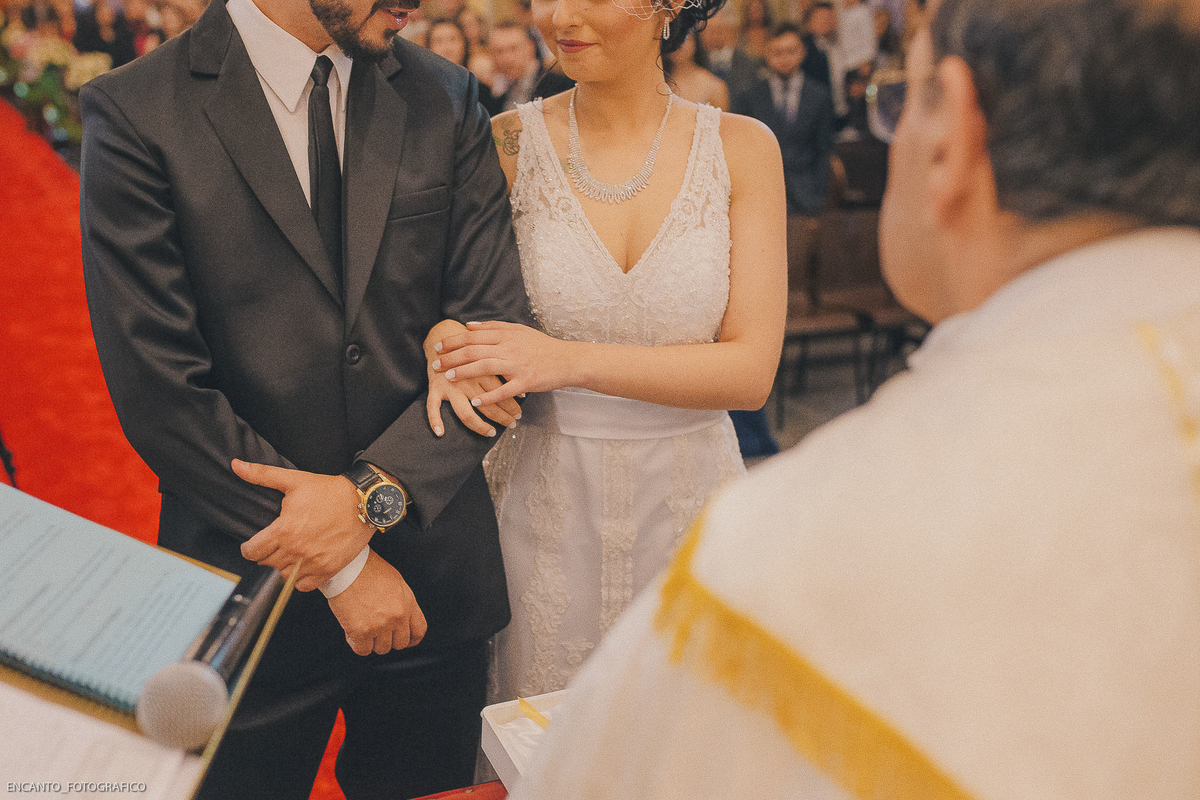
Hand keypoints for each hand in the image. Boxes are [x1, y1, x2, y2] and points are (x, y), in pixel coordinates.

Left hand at [234, 459, 374, 590]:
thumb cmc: (330, 491)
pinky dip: (299, 580)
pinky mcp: (328, 570)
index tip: (254, 544)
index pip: (252, 552)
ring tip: (287, 554)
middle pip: (266, 565)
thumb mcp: (295, 480)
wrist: (364, 503)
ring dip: (281, 567)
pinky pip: (303, 586)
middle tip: (273, 546)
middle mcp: (296, 550)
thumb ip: (262, 474)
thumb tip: (236, 464)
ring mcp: (312, 562)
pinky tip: (301, 566)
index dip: (249, 548)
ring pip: (283, 577)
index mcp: (284, 530)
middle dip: (265, 555)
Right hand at [327, 549, 427, 654]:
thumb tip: (402, 617)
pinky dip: (356, 644)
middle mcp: (397, 616)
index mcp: (408, 603)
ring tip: (363, 626)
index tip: (405, 641)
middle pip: (400, 643)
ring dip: (372, 641)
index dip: (411, 639)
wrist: (347, 566)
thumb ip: (402, 602)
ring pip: (381, 649)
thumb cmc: (367, 569)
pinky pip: (362, 650)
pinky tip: (352, 631)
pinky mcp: (361, 631)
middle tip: (377, 630)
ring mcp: (380, 625)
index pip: (419, 630)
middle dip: (388, 639)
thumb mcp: (396, 582)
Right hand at [426, 354, 520, 437]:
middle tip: (512, 424)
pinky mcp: (434, 387)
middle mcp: (467, 379)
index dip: (511, 405)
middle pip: (487, 405)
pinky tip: (440, 432)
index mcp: (482, 369)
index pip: (500, 392)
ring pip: (465, 412)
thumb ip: (504, 371)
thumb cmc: (470, 345)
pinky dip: (434, 419)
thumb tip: (522, 392)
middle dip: (502, 417)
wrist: (442, 333)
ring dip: (479, 425)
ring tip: (491, 432)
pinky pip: (432, 406)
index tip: (519, 414)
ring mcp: (450, 385)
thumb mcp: (490, 353)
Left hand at [432, 321, 575, 405]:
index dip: (452, 341)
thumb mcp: (518, 330)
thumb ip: (493, 327)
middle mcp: (509, 348)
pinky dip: (489, 396)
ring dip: (465, 373)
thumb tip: (468, 326)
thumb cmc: (542, 346)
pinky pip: (505, 390)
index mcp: (506, 335)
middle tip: (434, 365)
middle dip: (451, 357)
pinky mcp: (526, 382)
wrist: (567, 360)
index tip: (437, 347)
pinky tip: (476, 402)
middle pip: (474, 350)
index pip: (472, 336)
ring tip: (449, 378)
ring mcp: (518, 365)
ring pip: (486, 367)